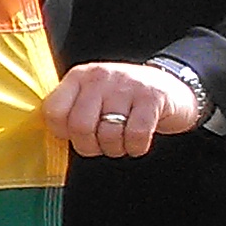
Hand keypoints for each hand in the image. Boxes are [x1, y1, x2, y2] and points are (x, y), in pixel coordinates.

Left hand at [45, 60, 203, 157]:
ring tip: (121, 143)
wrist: (173, 86)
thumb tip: (52, 136)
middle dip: (89, 147)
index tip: (75, 137)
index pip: (53, 111)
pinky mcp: (153, 97)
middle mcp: (100, 77)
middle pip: (80, 126)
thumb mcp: (94, 95)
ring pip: (108, 133)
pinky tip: (137, 143)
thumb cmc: (124, 99)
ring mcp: (127, 85)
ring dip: (114, 149)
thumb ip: (71, 109)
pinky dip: (135, 148)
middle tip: (100, 147)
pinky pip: (135, 135)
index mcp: (79, 76)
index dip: (62, 133)